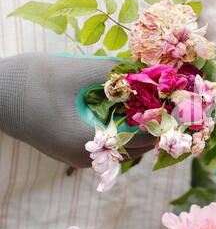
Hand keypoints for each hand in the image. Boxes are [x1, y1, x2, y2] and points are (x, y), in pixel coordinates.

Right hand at [0, 53, 153, 167]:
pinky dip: (123, 129)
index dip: (161, 120)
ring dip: (139, 127)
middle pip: (136, 147)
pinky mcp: (76, 151)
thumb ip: (116, 72)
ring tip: (148, 101)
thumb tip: (149, 71)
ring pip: (124, 148)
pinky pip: (110, 145)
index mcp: (86, 142)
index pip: (141, 140)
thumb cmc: (30, 80)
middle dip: (153, 124)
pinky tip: (126, 109)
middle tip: (165, 99)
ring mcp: (80, 158)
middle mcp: (86, 158)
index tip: (173, 100)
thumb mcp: (76, 70)